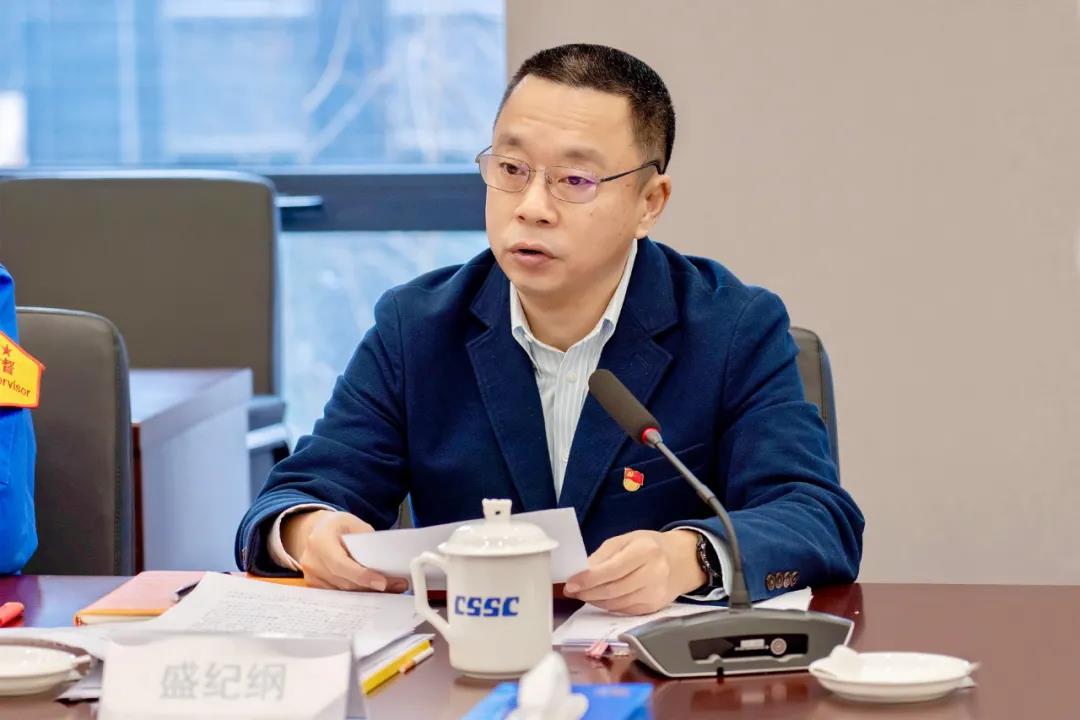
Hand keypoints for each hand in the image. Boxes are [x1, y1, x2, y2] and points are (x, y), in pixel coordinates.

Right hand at [283, 509, 408, 592]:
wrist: (318, 530)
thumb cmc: (339, 526)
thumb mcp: (355, 525)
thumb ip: (368, 543)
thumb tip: (387, 564)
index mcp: (320, 541)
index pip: (341, 564)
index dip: (362, 576)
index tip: (382, 583)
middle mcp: (312, 561)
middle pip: (344, 582)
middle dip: (372, 586)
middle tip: (398, 585)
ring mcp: (311, 576)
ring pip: (343, 592)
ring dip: (368, 593)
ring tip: (392, 588)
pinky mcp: (314, 586)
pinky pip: (339, 595)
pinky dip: (357, 594)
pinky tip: (374, 591)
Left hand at [562, 529, 705, 614]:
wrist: (683, 560)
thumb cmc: (650, 546)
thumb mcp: (626, 540)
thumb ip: (603, 556)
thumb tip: (581, 573)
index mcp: (646, 551)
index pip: (612, 570)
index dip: (588, 579)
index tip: (571, 583)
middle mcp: (654, 573)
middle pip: (613, 590)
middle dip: (588, 592)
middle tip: (572, 590)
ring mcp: (656, 594)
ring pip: (617, 604)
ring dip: (595, 601)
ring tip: (584, 593)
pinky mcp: (654, 608)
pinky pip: (625, 611)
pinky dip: (609, 606)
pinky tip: (601, 598)